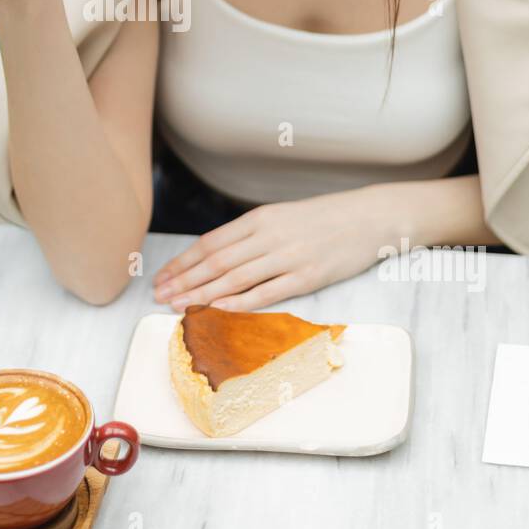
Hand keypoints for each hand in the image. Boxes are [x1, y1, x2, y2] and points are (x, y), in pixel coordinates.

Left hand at [152, 187, 388, 309]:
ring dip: (203, 295)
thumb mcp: (282, 217)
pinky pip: (268, 292)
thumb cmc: (324, 218)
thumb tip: (217, 257)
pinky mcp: (309, 277)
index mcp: (259, 218)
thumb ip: (251, 235)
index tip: (162, 277)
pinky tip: (219, 311)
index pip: (210, 242)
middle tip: (159, 296)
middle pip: (216, 262)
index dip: (182, 262)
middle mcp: (269, 236)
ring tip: (179, 307)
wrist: (369, 217)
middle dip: (184, 281)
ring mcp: (289, 257)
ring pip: (235, 278)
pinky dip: (240, 303)